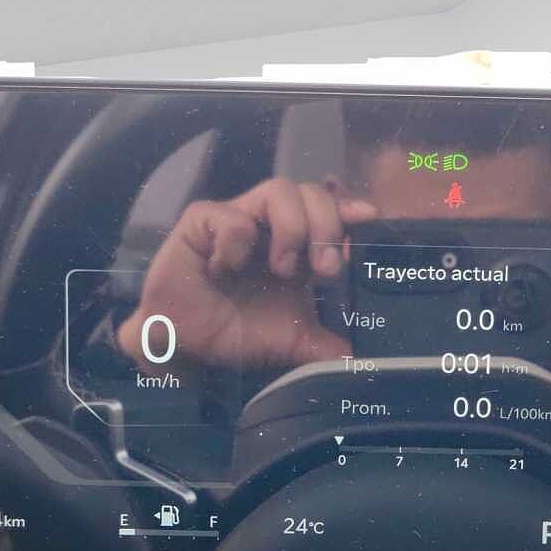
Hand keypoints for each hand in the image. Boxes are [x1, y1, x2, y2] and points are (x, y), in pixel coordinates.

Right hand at [117, 178, 375, 369]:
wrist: (184, 347)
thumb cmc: (235, 335)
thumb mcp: (292, 344)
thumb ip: (327, 348)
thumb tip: (360, 360)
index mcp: (299, 248)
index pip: (331, 211)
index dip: (349, 211)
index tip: (366, 220)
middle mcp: (272, 228)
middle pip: (312, 193)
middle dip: (327, 226)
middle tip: (326, 270)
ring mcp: (239, 219)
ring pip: (279, 190)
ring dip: (291, 227)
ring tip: (283, 269)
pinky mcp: (202, 222)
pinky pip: (231, 215)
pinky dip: (236, 241)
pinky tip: (226, 269)